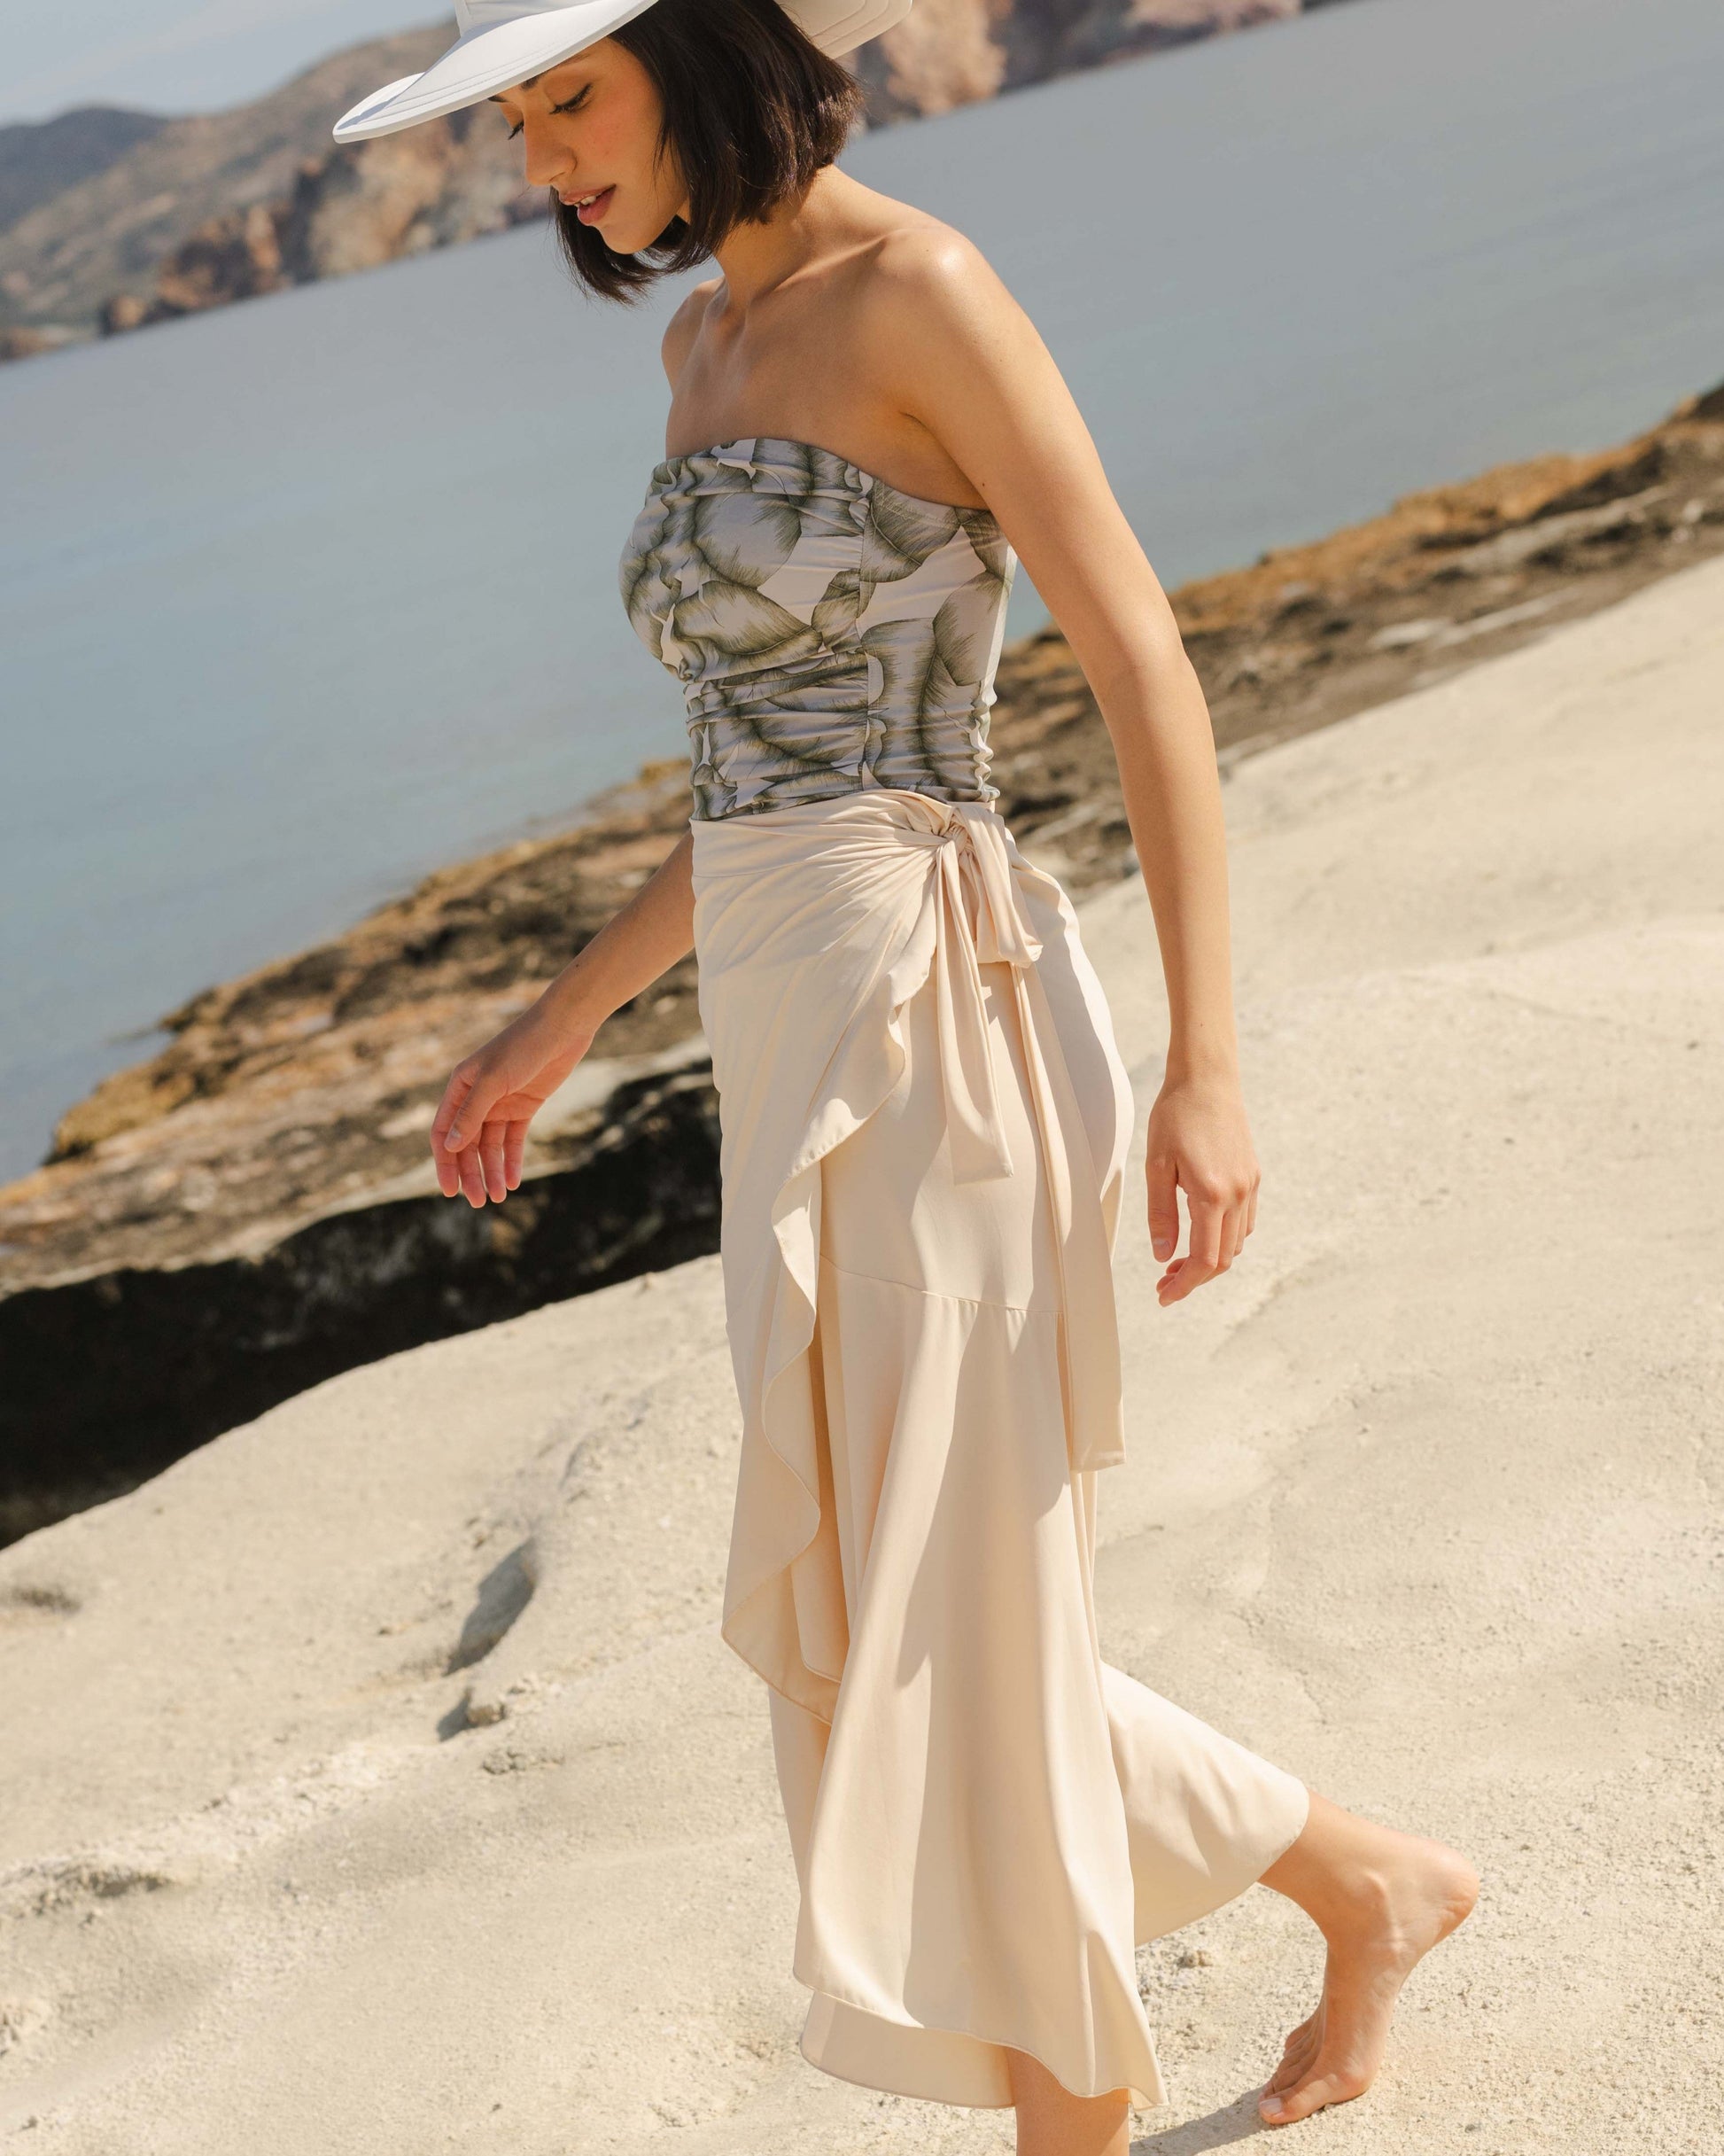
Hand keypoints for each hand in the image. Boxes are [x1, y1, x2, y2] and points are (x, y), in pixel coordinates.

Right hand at [431, 1005, 595, 1206]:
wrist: (563, 1028)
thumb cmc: (522, 1046)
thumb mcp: (493, 1081)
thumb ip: (471, 1113)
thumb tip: (451, 1147)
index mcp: (460, 1087)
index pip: (444, 1132)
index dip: (445, 1163)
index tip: (449, 1191)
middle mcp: (476, 1097)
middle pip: (467, 1144)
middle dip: (471, 1173)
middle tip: (477, 1202)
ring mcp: (501, 1103)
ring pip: (491, 1145)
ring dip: (492, 1171)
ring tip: (499, 1196)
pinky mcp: (524, 1107)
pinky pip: (513, 1139)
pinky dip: (512, 1160)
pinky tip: (513, 1181)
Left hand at [1144, 1071, 1259, 1304]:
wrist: (1206, 1079)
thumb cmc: (1175, 1116)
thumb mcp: (1156, 1166)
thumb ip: (1160, 1214)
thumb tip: (1163, 1255)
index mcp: (1211, 1194)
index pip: (1205, 1259)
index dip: (1185, 1285)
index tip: (1164, 1297)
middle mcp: (1237, 1194)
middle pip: (1223, 1259)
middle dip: (1194, 1277)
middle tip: (1164, 1283)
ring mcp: (1249, 1185)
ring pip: (1236, 1243)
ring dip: (1209, 1259)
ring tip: (1176, 1261)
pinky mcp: (1252, 1176)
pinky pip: (1244, 1222)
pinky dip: (1224, 1238)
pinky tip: (1200, 1233)